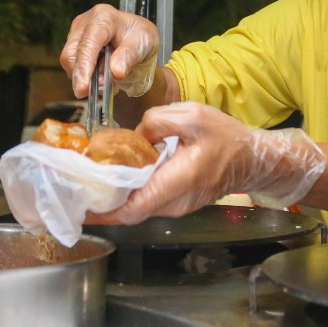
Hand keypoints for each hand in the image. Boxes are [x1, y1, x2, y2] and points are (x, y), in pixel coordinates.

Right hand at [60, 4, 158, 97]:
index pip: (88, 42)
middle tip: (104, 90)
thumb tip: (115, 72)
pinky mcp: (74, 47)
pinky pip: (73, 68)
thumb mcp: (144, 43)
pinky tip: (102, 79)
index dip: (84, 66)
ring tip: (109, 83)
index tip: (84, 87)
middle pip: (72, 54)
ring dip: (87, 79)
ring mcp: (76, 35)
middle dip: (84, 77)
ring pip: (70, 64)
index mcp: (103, 17)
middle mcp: (85, 22)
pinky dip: (87, 79)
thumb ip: (129, 56)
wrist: (137, 42)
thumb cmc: (141, 38)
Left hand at [85, 102, 326, 224]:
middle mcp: (174, 201)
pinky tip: (117, 175)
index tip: (79, 204)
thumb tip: (136, 133)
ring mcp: (176, 205)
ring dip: (114, 196)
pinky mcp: (177, 202)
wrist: (253, 158)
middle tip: (74, 186)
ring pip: (138, 207)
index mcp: (177, 181)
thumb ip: (158, 120)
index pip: (133, 208)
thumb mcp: (193, 115)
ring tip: (90, 178)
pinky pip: (148, 201)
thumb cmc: (228, 138)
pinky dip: (129, 192)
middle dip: (101, 201)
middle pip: (130, 210)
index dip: (103, 211)